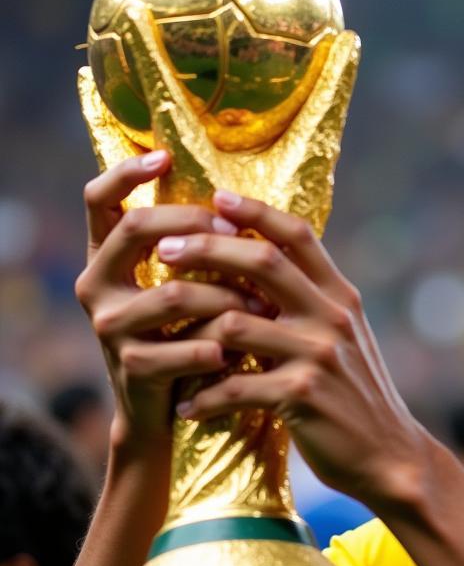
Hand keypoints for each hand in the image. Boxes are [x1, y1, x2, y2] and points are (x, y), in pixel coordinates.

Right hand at [75, 151, 252, 446]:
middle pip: (136, 230)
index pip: (99, 200)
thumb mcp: (189, 284)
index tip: (164, 157)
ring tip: (264, 304)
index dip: (126, 173)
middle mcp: (96, 284)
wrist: (171, 408)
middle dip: (195, 226)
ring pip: (173, 293)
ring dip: (227, 295)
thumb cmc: (190, 332)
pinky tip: (247, 349)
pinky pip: (188, 347)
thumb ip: (199, 246)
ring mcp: (109, 327)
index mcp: (107, 256)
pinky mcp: (133, 367)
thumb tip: (244, 199)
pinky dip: (226, 346)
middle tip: (237, 234)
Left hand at [164, 191, 430, 507]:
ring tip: (162, 344)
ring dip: (191, 332)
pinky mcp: (303, 395)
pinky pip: (235, 385)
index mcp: (341, 297)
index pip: (298, 236)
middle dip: (206, 249)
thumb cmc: (356, 397)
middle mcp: (333, 317)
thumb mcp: (344, 339)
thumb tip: (264, 270)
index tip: (216, 197)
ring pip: (237, 321)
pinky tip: (188, 409)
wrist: (390, 456)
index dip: (255, 212)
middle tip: (163, 249)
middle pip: (261, 263)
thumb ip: (311, 305)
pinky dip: (204, 398)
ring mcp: (320, 354)